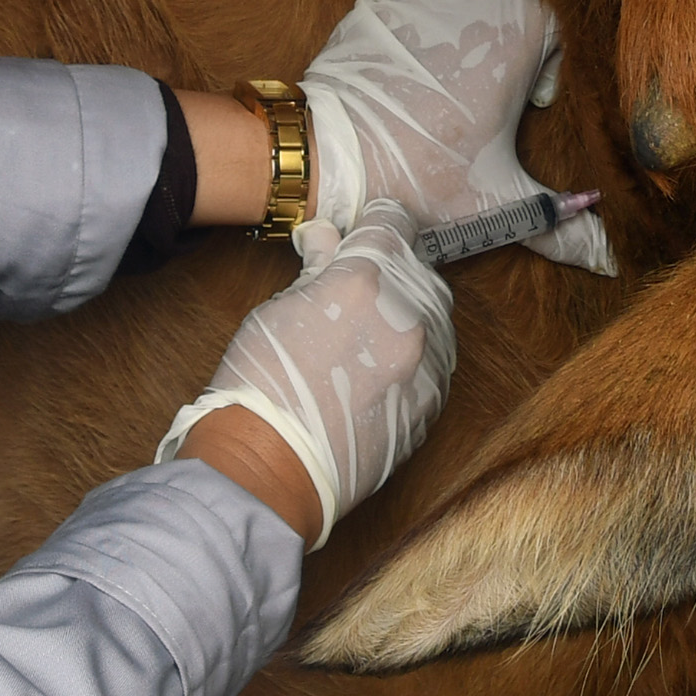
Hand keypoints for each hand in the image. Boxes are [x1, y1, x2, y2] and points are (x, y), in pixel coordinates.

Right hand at [157, 203, 455, 546]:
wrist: (268, 472)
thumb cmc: (260, 390)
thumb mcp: (276, 311)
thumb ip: (316, 270)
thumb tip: (326, 238)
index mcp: (364, 280)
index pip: (392, 222)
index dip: (374, 226)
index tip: (364, 235)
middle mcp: (407, 315)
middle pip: (419, 269)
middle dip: (392, 273)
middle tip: (357, 292)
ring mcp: (427, 363)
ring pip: (436, 316)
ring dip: (408, 315)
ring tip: (365, 338)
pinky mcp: (433, 405)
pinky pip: (436, 362)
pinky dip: (414, 358)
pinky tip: (378, 372)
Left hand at [300, 0, 612, 272]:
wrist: (338, 160)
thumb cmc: (422, 178)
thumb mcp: (500, 203)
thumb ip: (560, 222)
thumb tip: (606, 257)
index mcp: (521, 39)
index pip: (557, 16)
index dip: (546, 58)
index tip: (524, 100)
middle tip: (497, 41)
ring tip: (465, 1)